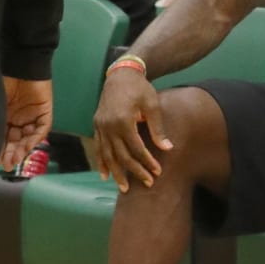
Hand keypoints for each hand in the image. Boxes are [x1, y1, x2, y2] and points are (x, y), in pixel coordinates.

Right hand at [1, 77, 52, 170]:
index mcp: (4, 116)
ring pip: (28, 137)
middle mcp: (18, 119)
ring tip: (15, 160)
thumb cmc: (3, 81)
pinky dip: (34, 138)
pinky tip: (27, 146)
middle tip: (7, 165)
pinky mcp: (45, 113)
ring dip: (22, 149)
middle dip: (11, 154)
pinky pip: (41, 129)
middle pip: (15, 140)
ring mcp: (32, 116)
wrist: (21, 65)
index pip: (2, 137)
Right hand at [92, 69, 172, 191]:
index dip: (147, 161)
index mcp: (122, 121)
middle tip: (147, 184)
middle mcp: (108, 126)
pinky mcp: (96, 125)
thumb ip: (158, 128)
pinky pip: (98, 147)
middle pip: (121, 155)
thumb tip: (168, 148)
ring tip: (124, 188)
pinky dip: (101, 162)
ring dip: (116, 172)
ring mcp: (100, 126)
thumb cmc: (140, 89)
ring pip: (107, 155)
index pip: (136, 148)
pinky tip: (105, 175)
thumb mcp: (153, 105)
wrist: (121, 75)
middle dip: (135, 171)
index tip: (158, 172)